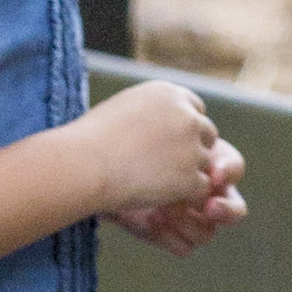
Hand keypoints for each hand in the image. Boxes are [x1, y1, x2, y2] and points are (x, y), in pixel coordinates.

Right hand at [85, 75, 227, 235]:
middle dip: (192, 150)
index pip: (196, 109)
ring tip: (155, 183)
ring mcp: (191, 147)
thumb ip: (151, 111)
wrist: (85, 164)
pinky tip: (161, 197)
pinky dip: (184, 195)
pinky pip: (200, 188)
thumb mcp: (125, 107)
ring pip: (204, 163)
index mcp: (170, 94)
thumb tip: (158, 122)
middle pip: (207, 134)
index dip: (184, 129)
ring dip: (186, 174)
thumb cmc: (92, 139)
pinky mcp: (190, 178)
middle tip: (166, 168)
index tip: (168, 143)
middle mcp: (187, 116)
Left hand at [113, 127, 245, 255]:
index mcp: (207, 162)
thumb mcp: (158, 132)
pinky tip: (150, 219)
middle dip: (225, 209)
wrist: (97, 165)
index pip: (234, 169)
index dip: (227, 172)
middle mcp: (205, 194)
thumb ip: (185, 139)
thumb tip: (210, 169)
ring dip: (189, 222)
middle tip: (208, 206)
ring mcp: (189, 219)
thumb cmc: (129, 143)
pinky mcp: (170, 237)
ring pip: (208, 232)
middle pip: (235, 211)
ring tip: (162, 207)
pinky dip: (170, 236)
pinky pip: (185, 247)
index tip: (212, 173)